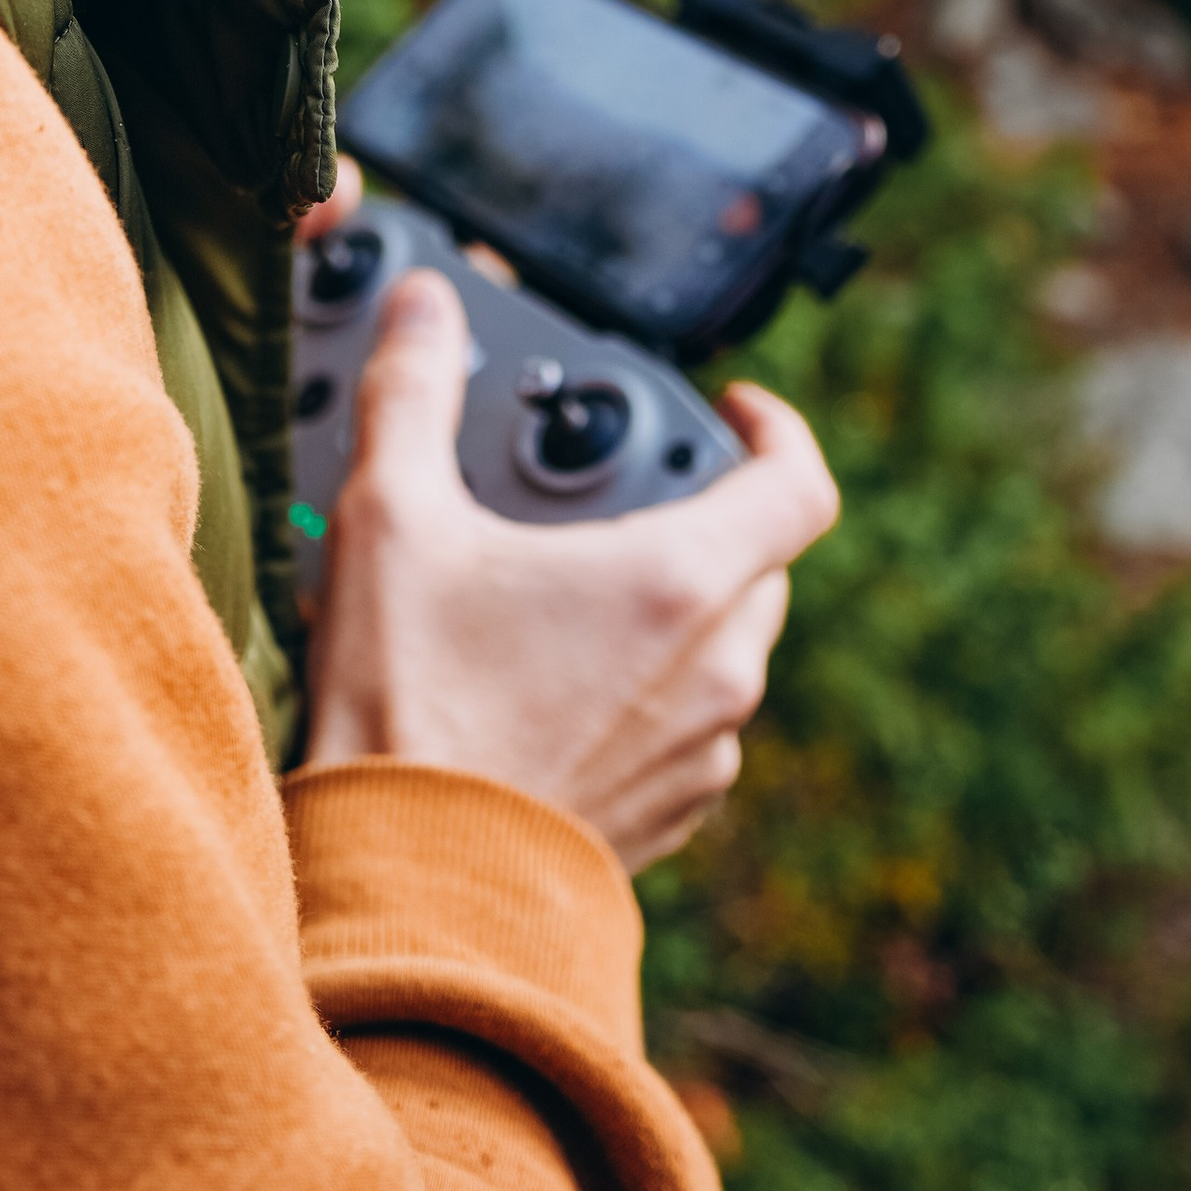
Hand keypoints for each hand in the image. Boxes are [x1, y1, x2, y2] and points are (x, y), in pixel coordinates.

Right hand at [298, 251, 839, 872]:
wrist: (408, 885)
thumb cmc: (408, 703)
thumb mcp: (391, 518)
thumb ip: (410, 392)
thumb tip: (424, 305)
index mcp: (680, 582)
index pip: (800, 484)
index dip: (776, 430)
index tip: (731, 409)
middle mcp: (717, 669)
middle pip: (761, 563)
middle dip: (707, 517)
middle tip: (621, 500)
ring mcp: (701, 752)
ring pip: (730, 651)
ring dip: (679, 612)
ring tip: (579, 595)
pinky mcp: (670, 817)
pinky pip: (695, 730)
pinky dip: (655, 693)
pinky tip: (564, 688)